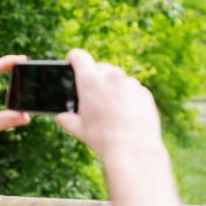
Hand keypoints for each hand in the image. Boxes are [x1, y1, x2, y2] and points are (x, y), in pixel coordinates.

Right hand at [55, 49, 162, 164]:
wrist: (134, 149)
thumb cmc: (103, 139)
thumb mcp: (80, 130)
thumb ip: (68, 120)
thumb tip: (61, 118)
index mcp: (90, 81)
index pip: (79, 56)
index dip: (74, 58)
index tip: (72, 61)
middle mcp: (111, 76)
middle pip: (100, 67)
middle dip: (95, 77)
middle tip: (93, 96)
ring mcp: (130, 83)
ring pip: (118, 78)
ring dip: (113, 87)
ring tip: (111, 109)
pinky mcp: (144, 92)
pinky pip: (133, 89)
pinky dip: (128, 97)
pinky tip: (126, 114)